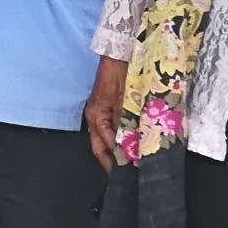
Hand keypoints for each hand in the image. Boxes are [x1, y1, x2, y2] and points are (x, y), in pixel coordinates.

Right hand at [84, 56, 128, 172]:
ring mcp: (101, 113)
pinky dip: (121, 138)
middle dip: (112, 161)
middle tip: (127, 174)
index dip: (117, 159)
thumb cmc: (121, 74)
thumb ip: (126, 123)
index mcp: (96, 117)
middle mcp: (95, 117)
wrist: (120, 54)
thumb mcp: (125, 100)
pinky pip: (113, 129)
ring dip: (117, 151)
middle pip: (100, 147)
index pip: (104, 145)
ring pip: (106, 139)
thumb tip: (130, 146)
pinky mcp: (109, 108)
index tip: (131, 169)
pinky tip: (132, 143)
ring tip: (131, 162)